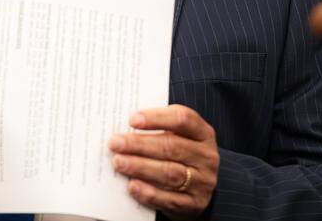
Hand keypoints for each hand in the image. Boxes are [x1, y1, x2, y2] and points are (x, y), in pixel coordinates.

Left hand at [108, 105, 219, 219]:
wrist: (199, 186)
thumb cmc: (180, 153)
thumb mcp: (178, 136)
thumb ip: (157, 130)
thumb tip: (124, 129)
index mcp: (203, 133)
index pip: (183, 119)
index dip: (157, 118)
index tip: (132, 119)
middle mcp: (206, 156)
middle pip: (172, 147)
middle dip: (140, 144)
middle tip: (115, 143)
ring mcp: (202, 181)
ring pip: (170, 173)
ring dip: (140, 167)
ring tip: (118, 162)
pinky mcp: (194, 203)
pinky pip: (169, 199)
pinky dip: (149, 192)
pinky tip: (132, 186)